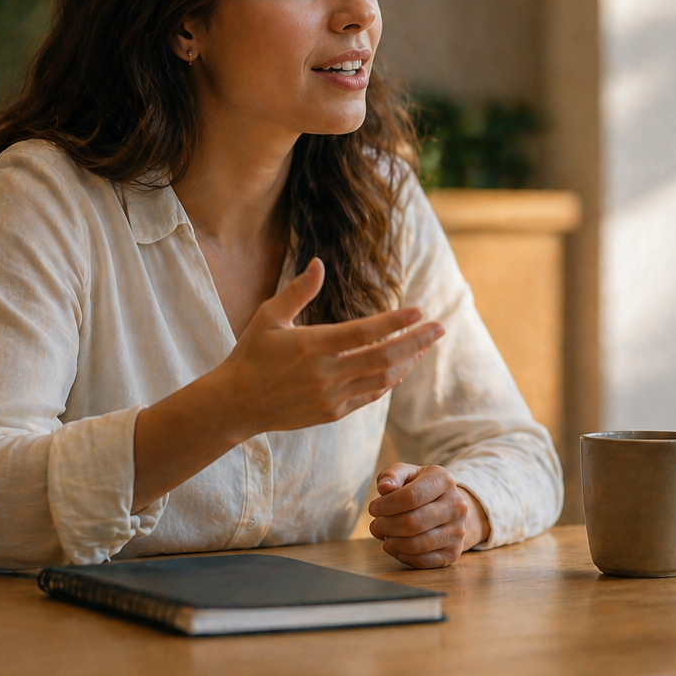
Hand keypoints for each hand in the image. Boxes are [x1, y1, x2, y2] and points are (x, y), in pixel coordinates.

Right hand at [211, 257, 443, 437]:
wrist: (235, 404)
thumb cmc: (251, 354)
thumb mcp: (268, 317)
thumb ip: (297, 291)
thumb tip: (319, 263)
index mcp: (312, 346)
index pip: (364, 333)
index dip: (396, 322)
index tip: (419, 311)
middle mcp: (326, 374)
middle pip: (385, 359)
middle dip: (417, 342)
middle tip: (440, 327)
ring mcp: (331, 397)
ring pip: (383, 380)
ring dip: (409, 361)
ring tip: (426, 344)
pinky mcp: (333, 413)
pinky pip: (371, 396)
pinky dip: (390, 380)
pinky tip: (402, 366)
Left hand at [369, 463, 489, 568]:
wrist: (448, 507)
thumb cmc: (419, 489)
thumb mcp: (406, 474)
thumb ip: (392, 475)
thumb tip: (384, 487)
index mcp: (444, 480)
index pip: (410, 496)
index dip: (386, 505)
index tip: (373, 509)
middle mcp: (456, 505)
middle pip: (413, 523)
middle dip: (386, 526)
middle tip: (376, 525)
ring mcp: (458, 530)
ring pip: (417, 544)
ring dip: (393, 542)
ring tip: (386, 534)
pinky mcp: (454, 552)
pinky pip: (422, 561)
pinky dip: (401, 556)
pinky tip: (394, 546)